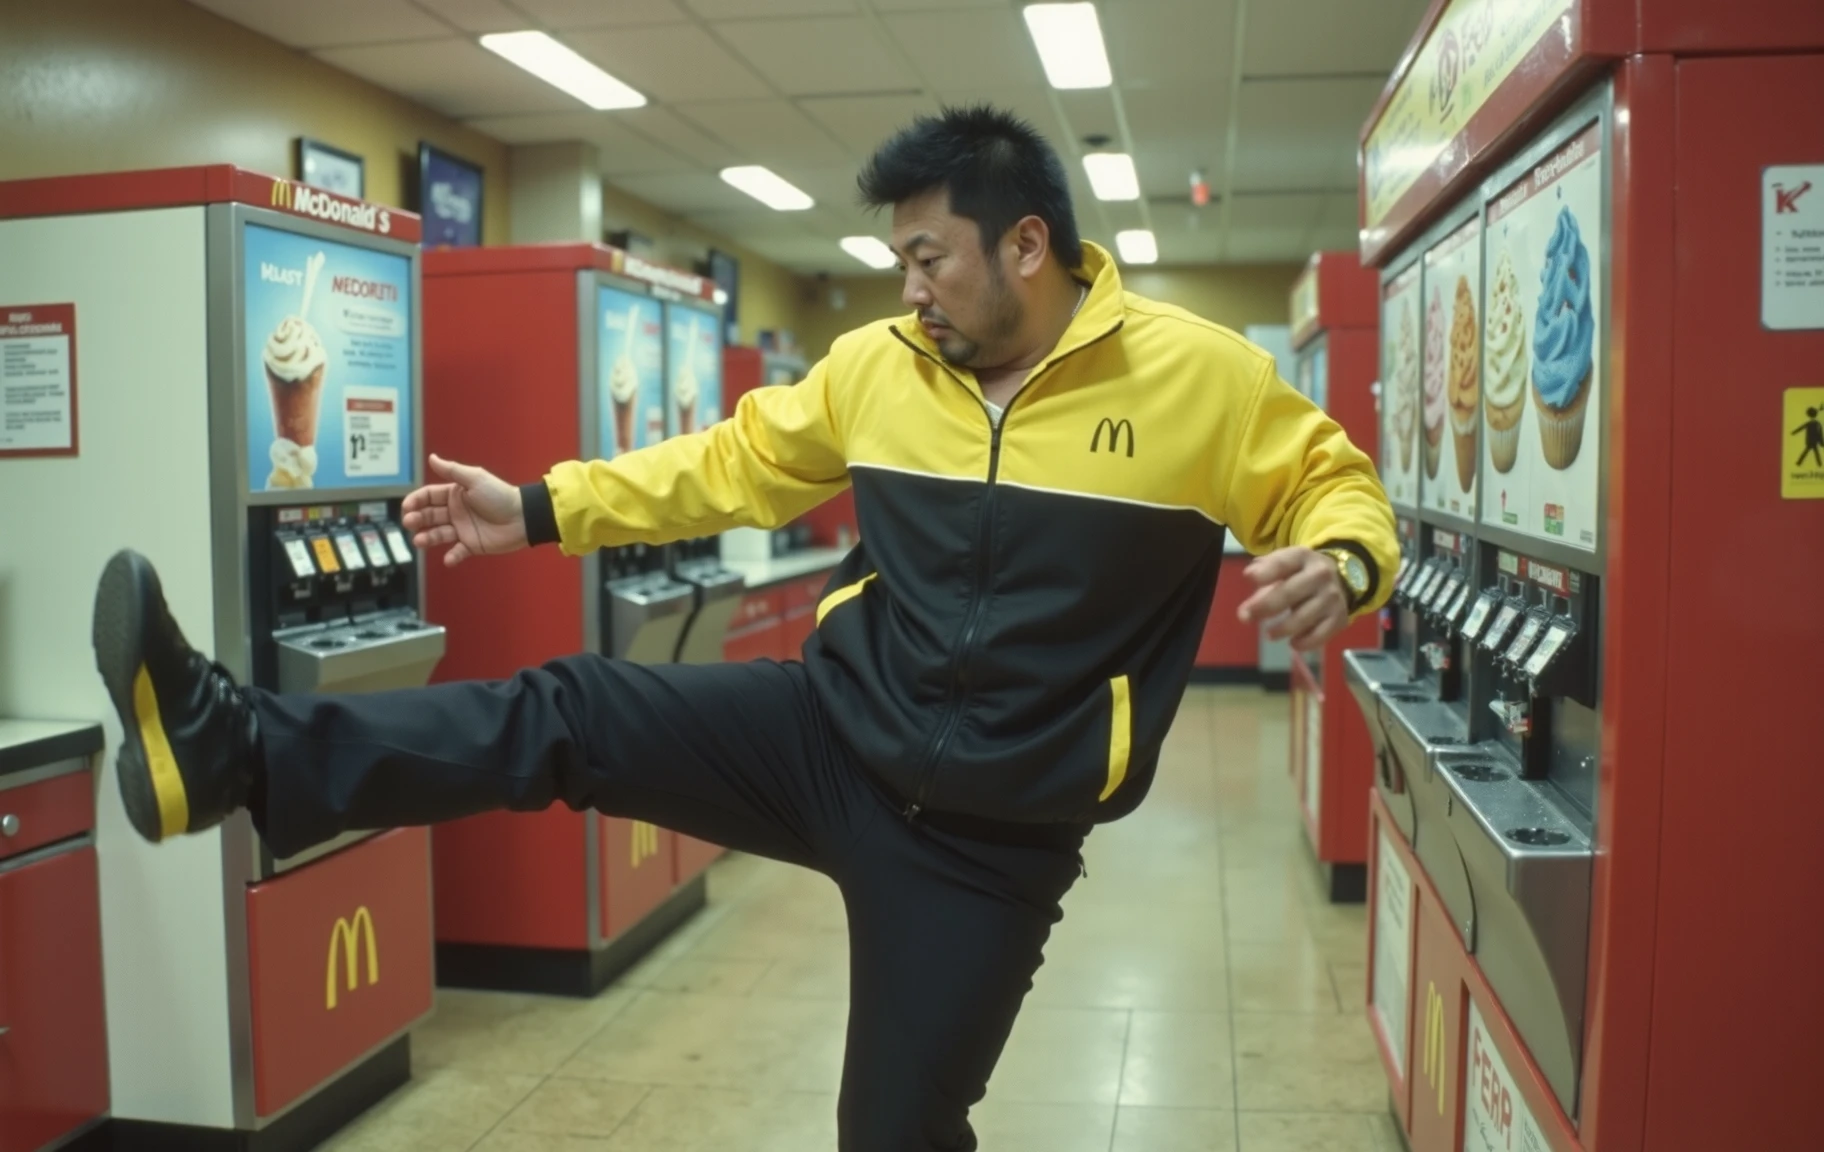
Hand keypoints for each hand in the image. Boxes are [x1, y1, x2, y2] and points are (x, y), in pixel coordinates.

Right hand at [402, 454, 527, 566]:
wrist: (523, 517)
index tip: (406, 507)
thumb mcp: (475, 479)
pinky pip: (458, 552)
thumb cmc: (499, 495)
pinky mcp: (472, 545)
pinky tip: (449, 558)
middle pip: (429, 515)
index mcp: (455, 494)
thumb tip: (431, 457)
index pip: (428, 496)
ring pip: (438, 534)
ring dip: (428, 538)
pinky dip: (452, 557)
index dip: (415, 501)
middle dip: (417, 519)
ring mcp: (462, 529)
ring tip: (420, 540)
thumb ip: (451, 470)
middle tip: (410, 523)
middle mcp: (456, 511)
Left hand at [1236, 547, 1350, 651]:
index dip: (1265, 572)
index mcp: (1303, 557)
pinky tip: (1293, 642)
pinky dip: (1305, 642)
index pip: (1282, 563)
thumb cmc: (1301, 573)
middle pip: (1289, 593)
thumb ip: (1264, 574)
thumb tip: (1248, 588)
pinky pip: (1320, 635)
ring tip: (1269, 634)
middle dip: (1265, 606)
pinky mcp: (1339, 618)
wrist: (1341, 579)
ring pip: (1303, 617)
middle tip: (1245, 617)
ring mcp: (1332, 597)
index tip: (1249, 578)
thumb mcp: (1285, 564)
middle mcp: (1321, 575)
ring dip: (1283, 629)